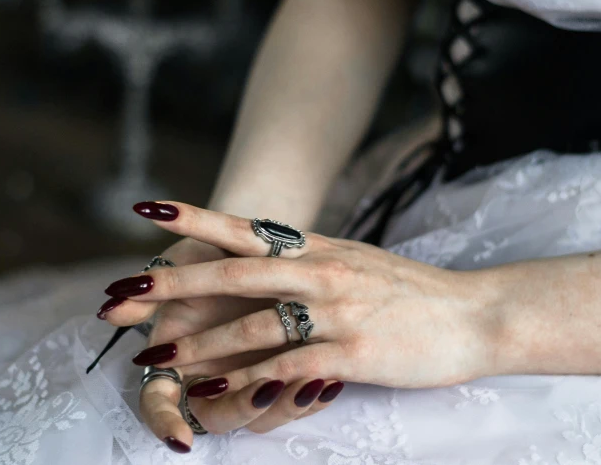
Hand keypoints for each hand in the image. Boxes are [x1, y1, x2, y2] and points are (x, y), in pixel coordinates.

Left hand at [109, 202, 501, 442]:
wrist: (475, 313)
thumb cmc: (411, 292)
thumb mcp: (356, 261)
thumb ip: (311, 259)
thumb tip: (269, 257)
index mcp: (318, 248)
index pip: (246, 228)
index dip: (194, 218)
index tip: (148, 209)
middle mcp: (321, 271)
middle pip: (234, 274)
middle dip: (174, 285)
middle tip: (125, 292)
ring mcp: (336, 311)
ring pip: (252, 326)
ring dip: (200, 344)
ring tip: (156, 358)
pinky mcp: (353, 353)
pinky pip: (287, 368)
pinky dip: (245, 381)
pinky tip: (214, 391)